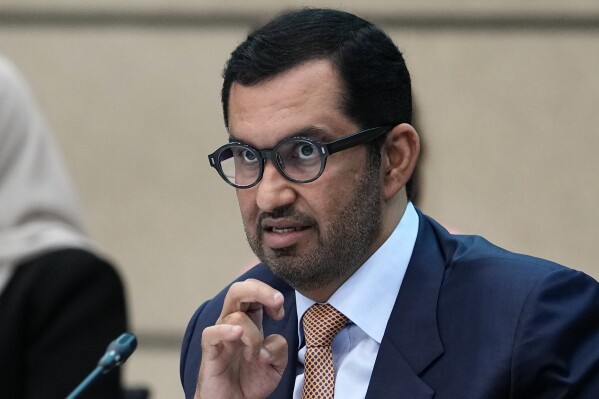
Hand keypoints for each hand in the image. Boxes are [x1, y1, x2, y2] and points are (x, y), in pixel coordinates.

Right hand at [195, 279, 287, 398]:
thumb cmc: (251, 381)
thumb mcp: (276, 365)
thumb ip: (279, 349)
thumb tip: (267, 344)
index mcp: (251, 321)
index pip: (254, 292)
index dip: (269, 295)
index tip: (279, 313)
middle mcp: (234, 323)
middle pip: (238, 290)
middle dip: (260, 290)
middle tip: (277, 303)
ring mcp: (221, 336)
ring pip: (235, 316)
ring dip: (253, 336)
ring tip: (255, 356)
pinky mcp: (210, 352)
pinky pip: (211, 333)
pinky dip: (225, 331)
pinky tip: (238, 335)